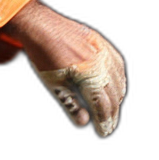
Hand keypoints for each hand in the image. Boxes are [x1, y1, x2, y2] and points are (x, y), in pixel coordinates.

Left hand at [1, 0, 125, 135]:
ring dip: (116, 99)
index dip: (104, 120)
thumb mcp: (54, 84)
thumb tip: (84, 122)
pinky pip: (118, 66)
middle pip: (113, 94)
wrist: (42, 27)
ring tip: (111, 113)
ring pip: (118, 81)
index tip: (104, 132)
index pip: (102, 104)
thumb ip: (71, 104)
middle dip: (111, 113)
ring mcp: (105, 52)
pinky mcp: (104, 45)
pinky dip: (118, 81)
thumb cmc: (44, 57)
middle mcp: (102, 62)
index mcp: (89, 74)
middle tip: (108, 127)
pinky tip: (115, 89)